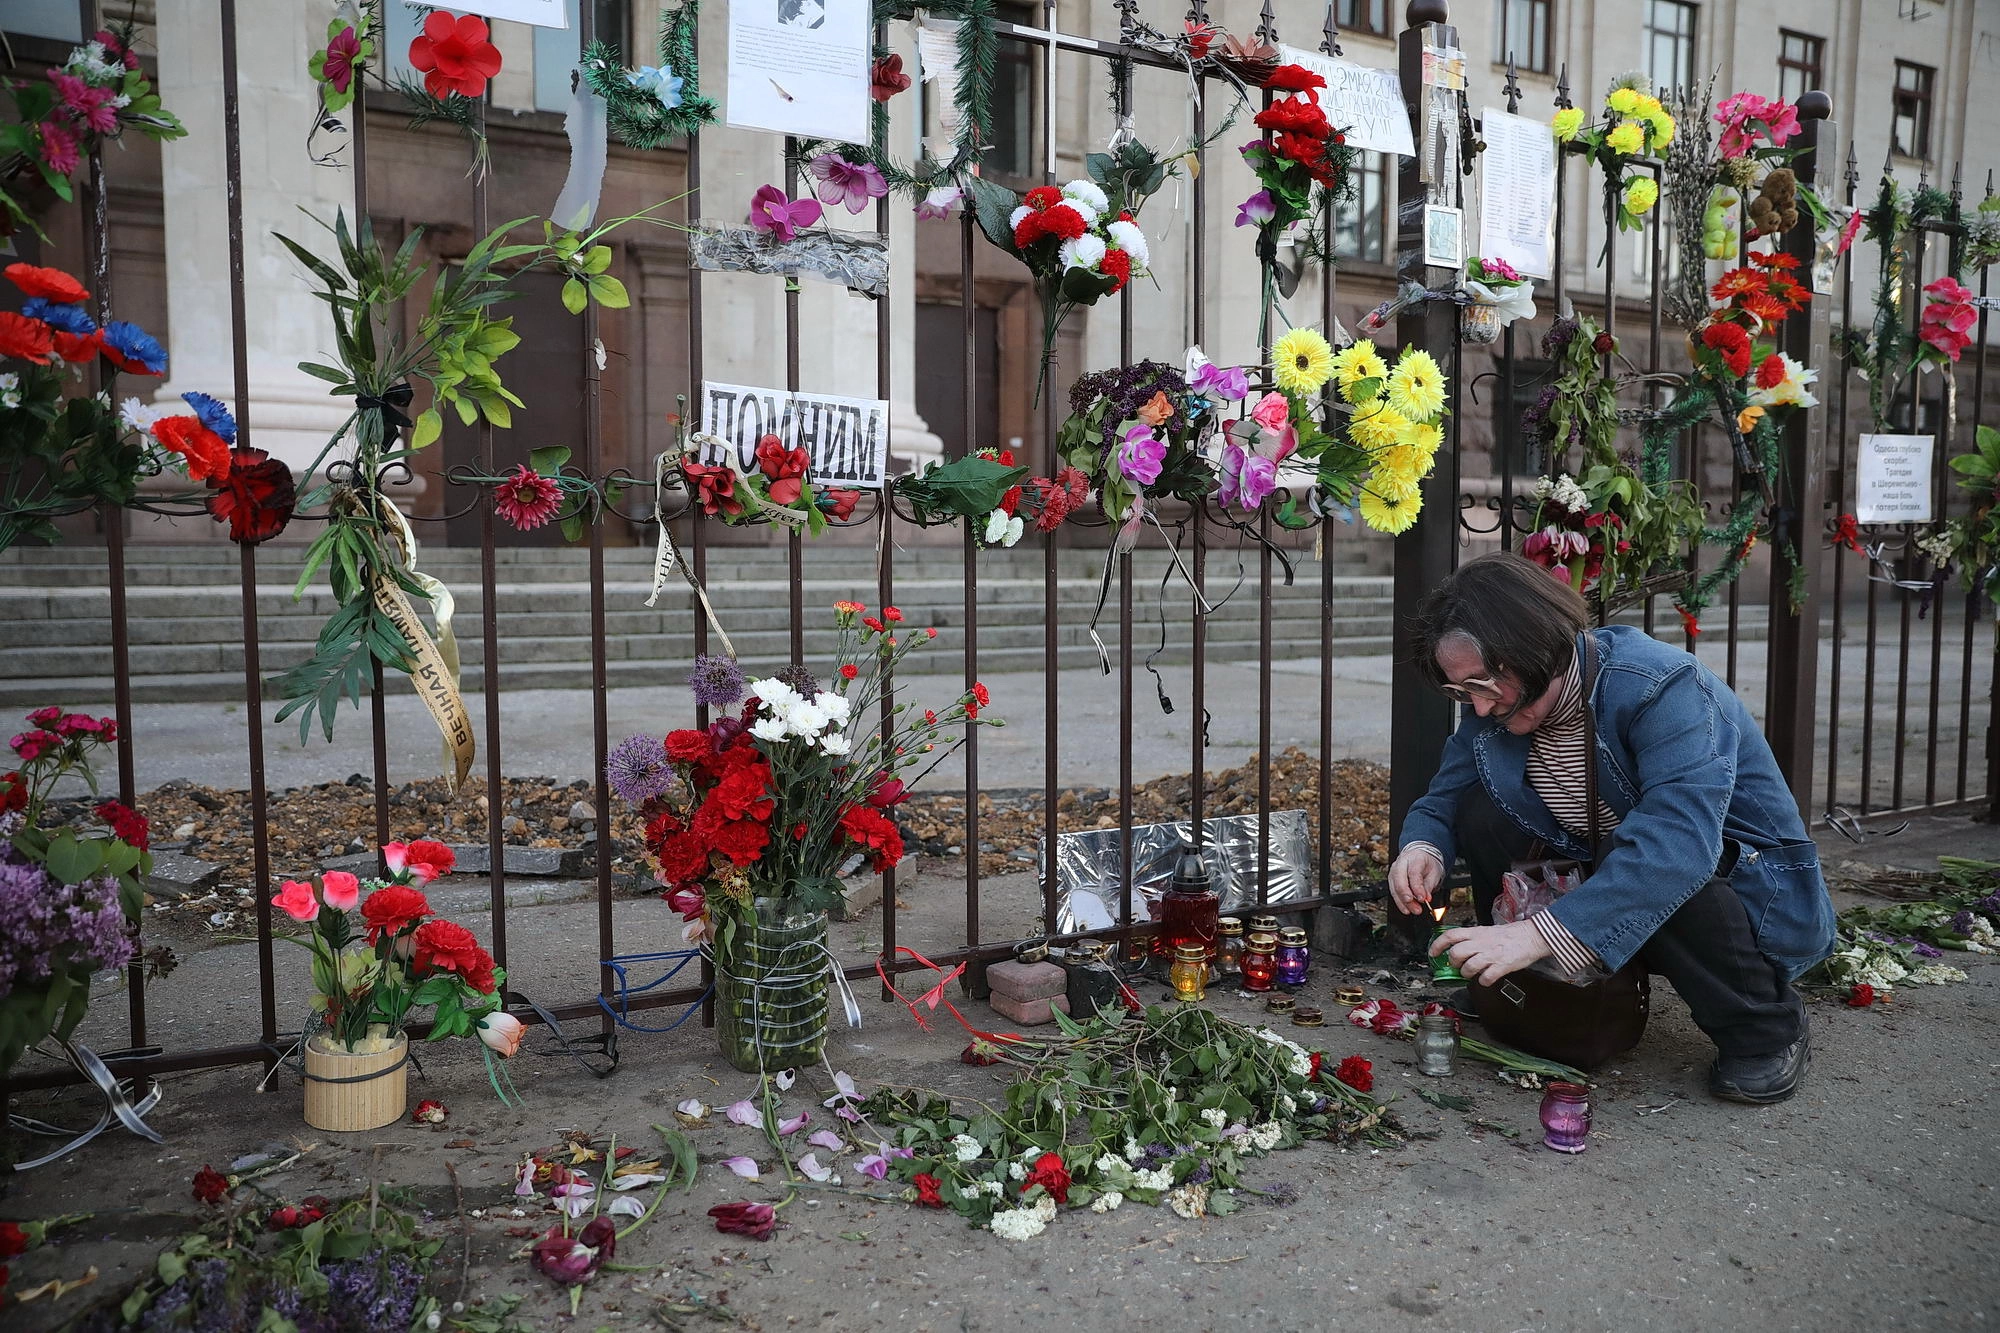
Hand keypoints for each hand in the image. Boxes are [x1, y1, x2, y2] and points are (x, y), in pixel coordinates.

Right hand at [1388, 847, 1442, 915]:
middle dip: (1406, 894)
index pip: (1413, 873)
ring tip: (1413, 910)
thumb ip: (1429, 885)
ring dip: (1403, 901)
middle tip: (1415, 906)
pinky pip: (1393, 892)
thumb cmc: (1426, 864)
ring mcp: (1394, 871)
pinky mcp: (1391, 879)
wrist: (1419, 857)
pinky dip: (1399, 902)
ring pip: (1394, 887)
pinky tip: (1406, 909)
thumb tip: (1426, 898)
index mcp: (1414, 858)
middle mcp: (1401, 863)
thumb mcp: (1433, 872)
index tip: (1423, 899)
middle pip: (1399, 880)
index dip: (1417, 888)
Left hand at [1430, 920, 1552, 984]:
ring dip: (1467, 974)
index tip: (1433, 953)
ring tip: (1472, 973)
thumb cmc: (1511, 935)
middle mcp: (1481, 942)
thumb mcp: (1487, 931)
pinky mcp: (1502, 966)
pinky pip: (1486, 978)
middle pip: (1456, 953)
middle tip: (1457, 966)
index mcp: (1476, 932)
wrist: (1532, 936)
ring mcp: (1491, 954)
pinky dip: (1483, 982)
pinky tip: (1486, 979)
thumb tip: (1459, 949)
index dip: (1438, 945)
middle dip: (1453, 963)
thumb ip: (1473, 939)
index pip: (1450, 935)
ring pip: (1468, 967)